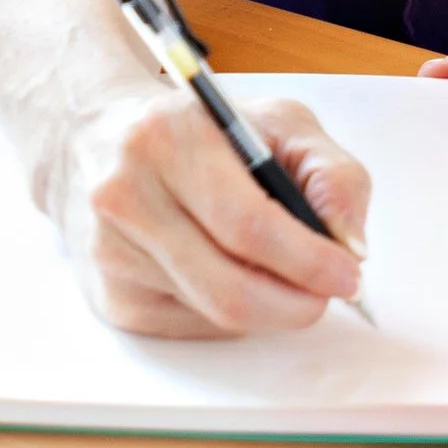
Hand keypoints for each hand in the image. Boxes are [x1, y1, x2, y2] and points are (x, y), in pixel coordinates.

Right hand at [46, 83, 370, 336]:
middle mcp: (126, 195)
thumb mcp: (275, 121)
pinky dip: (231, 313)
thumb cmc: (198, 128)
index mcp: (166, 137)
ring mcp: (111, 252)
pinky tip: (230, 271)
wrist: (97, 135)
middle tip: (327, 292)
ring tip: (284, 274)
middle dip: (296, 302)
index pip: (247, 224)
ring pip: (215, 313)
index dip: (307, 260)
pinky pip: (193, 327)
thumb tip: (350, 243)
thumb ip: (329, 171)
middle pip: (229, 288)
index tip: (347, 272)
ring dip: (268, 306)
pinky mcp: (109, 296)